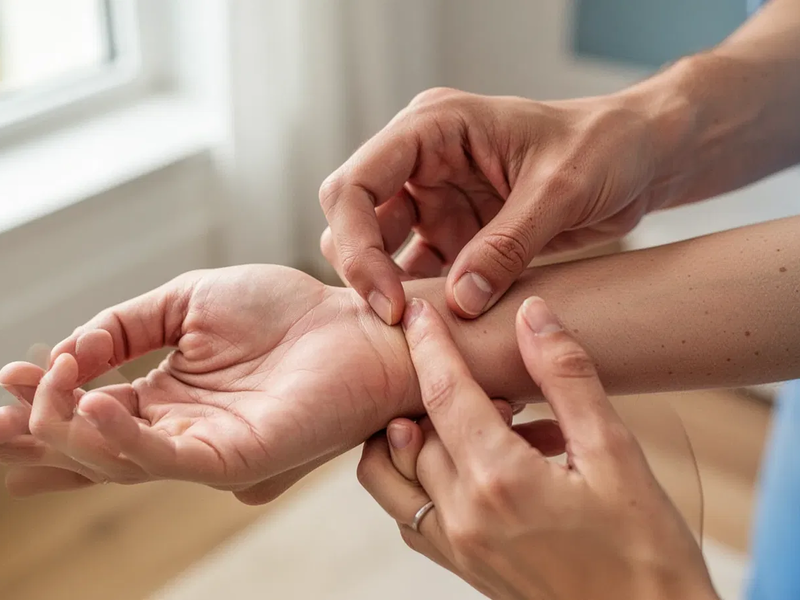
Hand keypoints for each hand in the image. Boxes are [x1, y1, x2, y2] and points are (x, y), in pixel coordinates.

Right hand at [0, 265, 418, 500]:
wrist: (357, 320)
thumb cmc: (286, 311)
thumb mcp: (189, 301)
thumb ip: (126, 325)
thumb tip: (68, 347)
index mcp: (168, 394)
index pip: (90, 408)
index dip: (47, 397)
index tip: (9, 375)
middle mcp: (181, 429)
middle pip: (93, 446)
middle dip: (39, 432)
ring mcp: (208, 448)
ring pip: (119, 459)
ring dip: (72, 429)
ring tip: (47, 390)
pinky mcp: (238, 458)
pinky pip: (168, 460)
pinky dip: (124, 439)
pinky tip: (94, 405)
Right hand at [320, 87, 660, 323]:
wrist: (639, 158)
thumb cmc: (606, 146)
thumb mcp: (561, 188)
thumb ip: (508, 245)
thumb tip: (460, 303)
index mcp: (434, 128)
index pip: (355, 184)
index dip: (357, 245)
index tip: (390, 302)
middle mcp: (423, 162)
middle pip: (354, 219)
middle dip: (365, 271)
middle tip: (398, 322)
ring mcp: (436, 199)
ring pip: (379, 250)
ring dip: (392, 288)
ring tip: (420, 330)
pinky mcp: (455, 232)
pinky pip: (420, 271)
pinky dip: (424, 299)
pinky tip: (443, 327)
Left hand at [358, 297, 717, 599]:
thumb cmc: (646, 550)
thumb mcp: (616, 453)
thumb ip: (567, 378)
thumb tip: (533, 317)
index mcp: (500, 480)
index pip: (444, 392)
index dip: (428, 344)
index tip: (418, 311)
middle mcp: (462, 515)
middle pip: (411, 428)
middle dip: (428, 386)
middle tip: (478, 371)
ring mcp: (454, 545)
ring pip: (392, 473)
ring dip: (408, 431)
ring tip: (463, 413)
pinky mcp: (458, 565)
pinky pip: (406, 511)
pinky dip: (413, 473)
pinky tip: (462, 459)